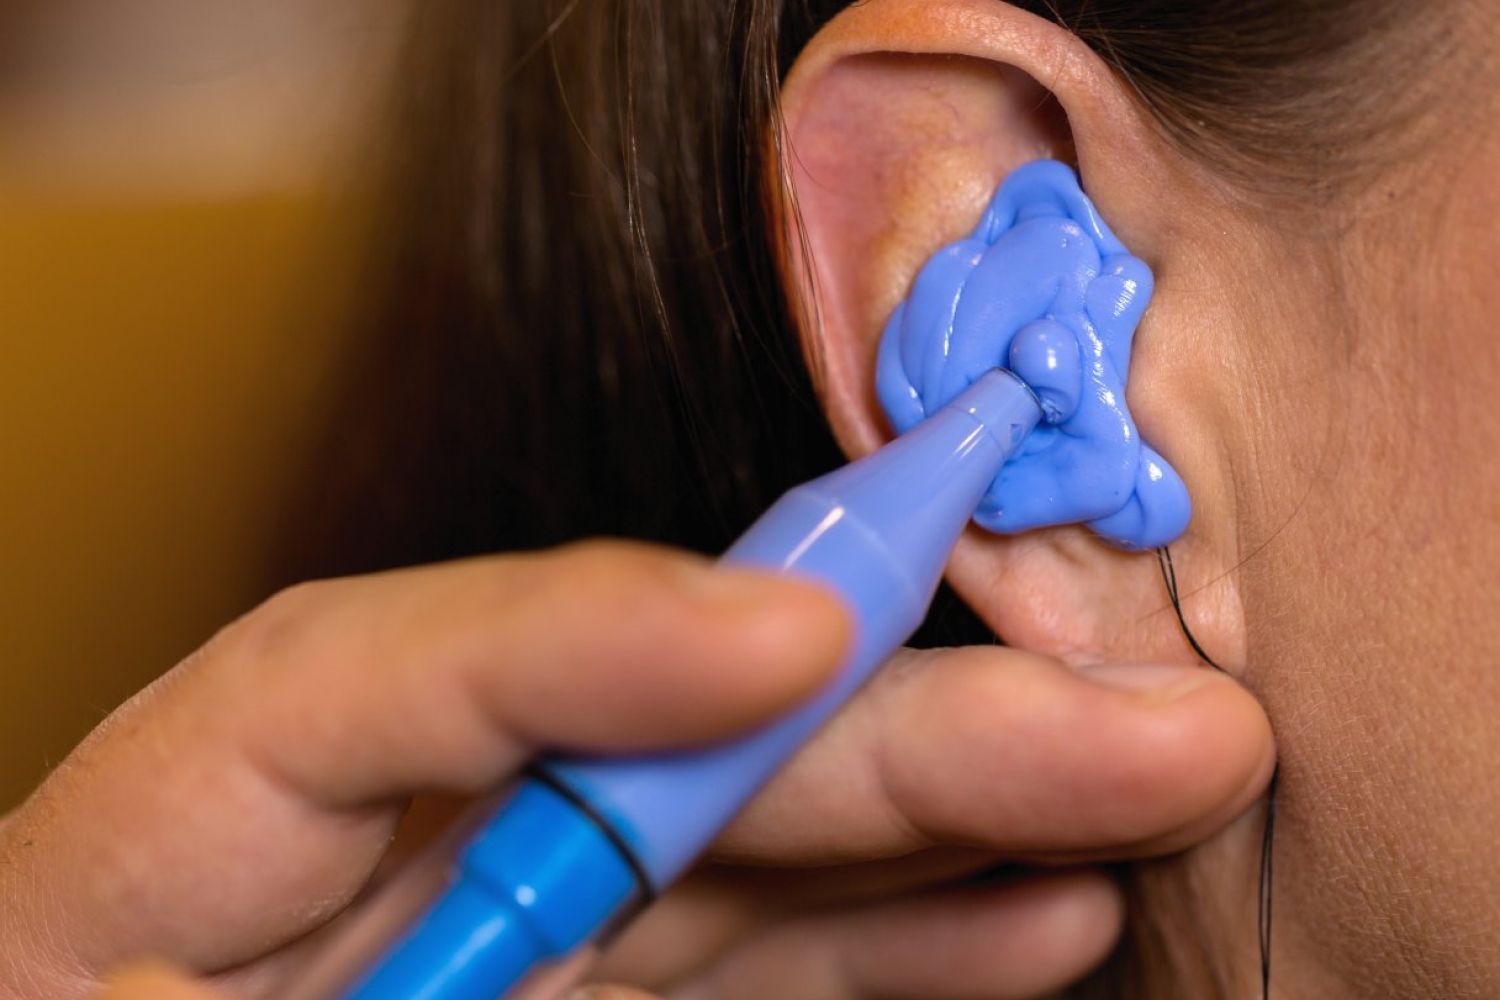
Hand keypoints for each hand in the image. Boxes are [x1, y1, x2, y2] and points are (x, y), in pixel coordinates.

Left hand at [1, 541, 1270, 999]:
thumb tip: (431, 854)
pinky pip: (755, 960)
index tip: (792, 631)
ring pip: (745, 850)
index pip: (370, 673)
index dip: (593, 631)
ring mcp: (499, 934)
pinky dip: (901, 942)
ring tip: (1136, 774)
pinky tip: (1032, 913)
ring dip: (949, 819)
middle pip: (643, 748)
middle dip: (889, 721)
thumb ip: (242, 979)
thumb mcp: (121, 997)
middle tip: (1116, 706)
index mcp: (179, 836)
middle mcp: (377, 853)